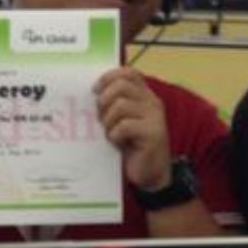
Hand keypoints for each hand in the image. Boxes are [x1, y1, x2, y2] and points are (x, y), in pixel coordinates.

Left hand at [94, 67, 171, 191]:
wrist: (151, 174)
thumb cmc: (133, 147)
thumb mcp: (123, 121)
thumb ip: (115, 104)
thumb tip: (92, 93)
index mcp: (145, 96)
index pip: (129, 73)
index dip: (108, 77)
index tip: (95, 90)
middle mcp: (152, 102)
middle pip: (121, 86)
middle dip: (104, 100)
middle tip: (101, 117)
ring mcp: (155, 117)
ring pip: (120, 105)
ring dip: (108, 121)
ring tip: (110, 133)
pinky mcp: (154, 133)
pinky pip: (124, 126)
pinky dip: (114, 135)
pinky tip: (118, 144)